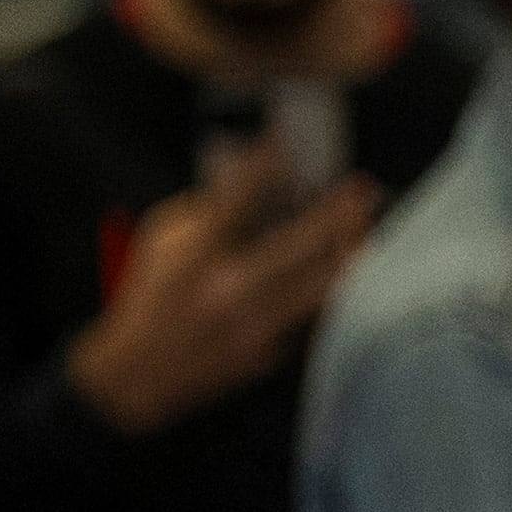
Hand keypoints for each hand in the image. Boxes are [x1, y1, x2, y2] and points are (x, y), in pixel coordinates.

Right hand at [64, 141, 381, 433]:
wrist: (141, 370)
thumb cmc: (153, 295)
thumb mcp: (164, 241)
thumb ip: (207, 209)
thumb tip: (251, 177)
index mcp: (198, 254)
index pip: (241, 197)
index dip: (267, 163)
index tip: (288, 141)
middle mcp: (231, 288)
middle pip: (303, 245)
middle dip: (339, 212)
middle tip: (365, 189)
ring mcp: (257, 323)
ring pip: (324, 285)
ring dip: (353, 252)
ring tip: (370, 228)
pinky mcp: (273, 352)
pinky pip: (319, 317)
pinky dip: (340, 291)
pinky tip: (357, 270)